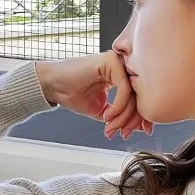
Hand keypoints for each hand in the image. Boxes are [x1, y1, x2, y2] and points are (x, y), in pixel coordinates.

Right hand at [34, 52, 152, 140]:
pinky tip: (107, 115)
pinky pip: (124, 88)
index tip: (137, 132)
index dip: (139, 117)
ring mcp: (117, 62)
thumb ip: (121, 116)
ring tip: (110, 126)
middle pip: (139, 96)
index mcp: (120, 76)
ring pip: (132, 94)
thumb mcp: (103, 111)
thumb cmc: (71, 94)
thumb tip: (143, 128)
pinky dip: (118, 105)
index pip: (139, 97)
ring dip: (123, 116)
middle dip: (131, 120)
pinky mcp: (110, 61)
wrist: (51, 86)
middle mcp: (121, 67)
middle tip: (122, 133)